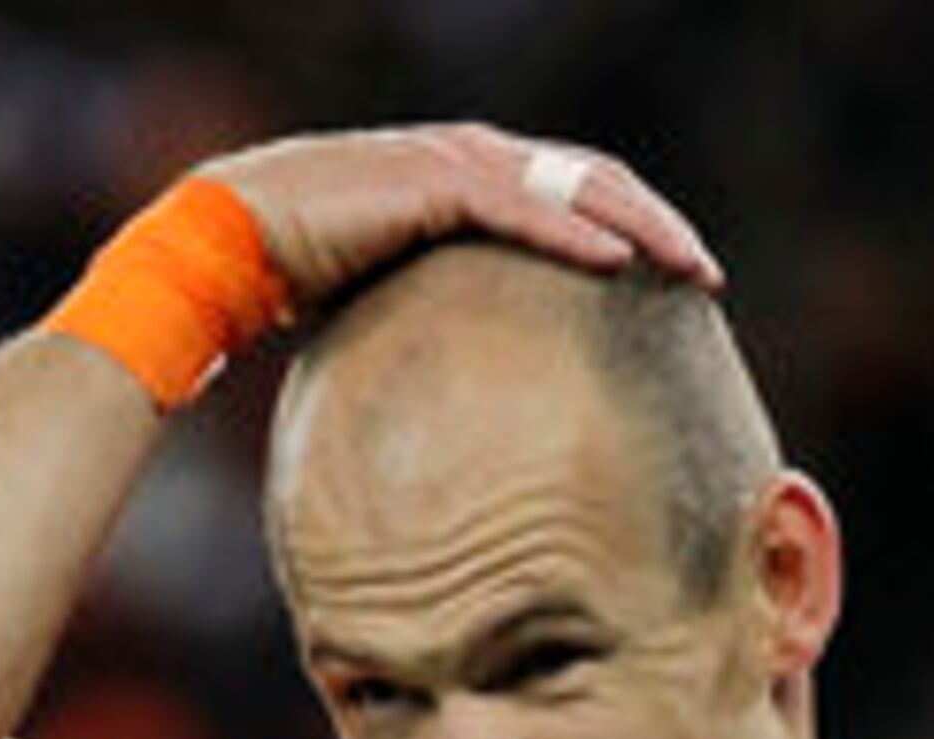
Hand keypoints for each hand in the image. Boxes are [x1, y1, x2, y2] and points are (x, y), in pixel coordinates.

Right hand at [198, 124, 722, 307]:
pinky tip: (620, 265)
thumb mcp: (403, 292)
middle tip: (707, 275)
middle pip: (592, 179)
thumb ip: (456, 307)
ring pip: (572, 186)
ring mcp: (450, 161)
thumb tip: (495, 388)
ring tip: (691, 270)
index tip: (681, 274)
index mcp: (468, 173)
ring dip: (641, 225)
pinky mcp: (428, 181)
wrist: (226, 246)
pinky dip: (575, 234)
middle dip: (658, 222)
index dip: (633, 220)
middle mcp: (468, 155)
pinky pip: (521, 208)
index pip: (572, 187)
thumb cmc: (302, 279)